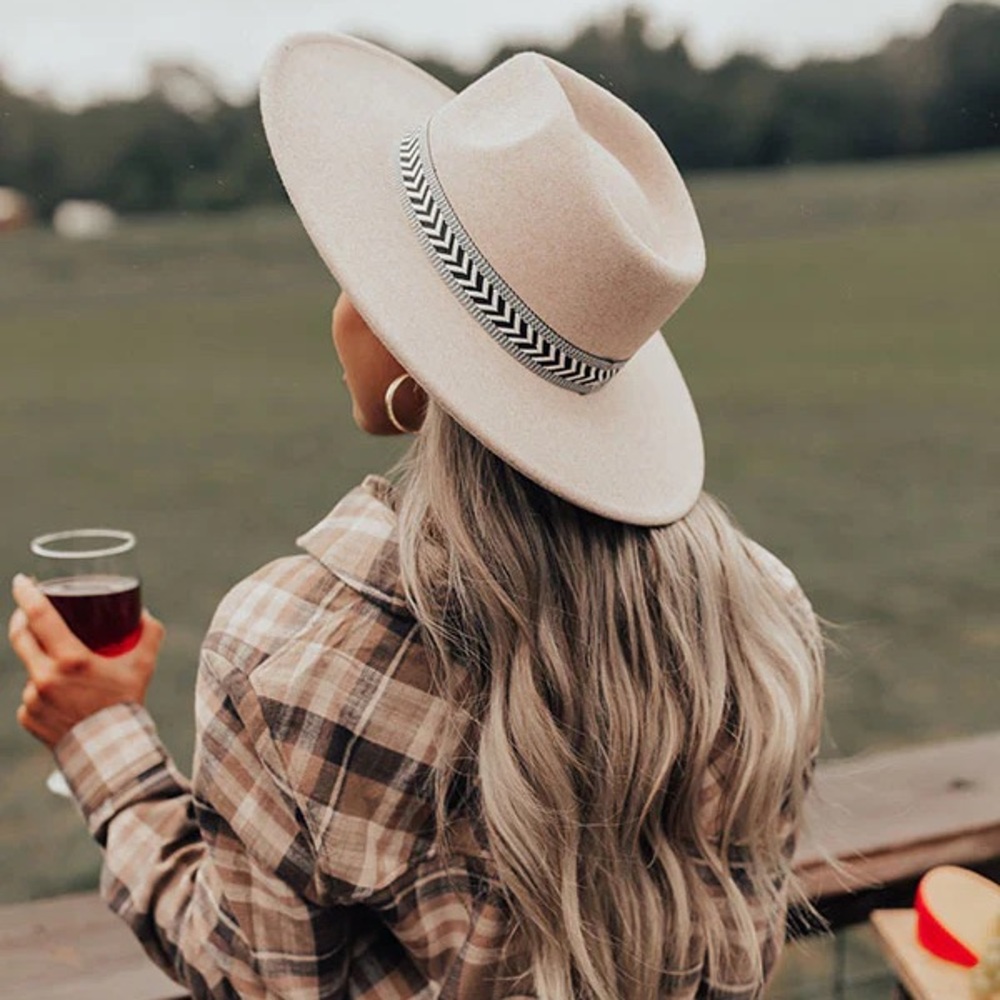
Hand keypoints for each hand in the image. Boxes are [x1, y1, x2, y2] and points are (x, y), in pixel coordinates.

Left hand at [8, 574, 164, 748]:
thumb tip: (143, 613)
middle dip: (21, 618)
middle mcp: (44, 677)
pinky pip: (31, 696)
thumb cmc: (128, 704)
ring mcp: (32, 699)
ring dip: (41, 662)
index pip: (40, 616)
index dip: (27, 594)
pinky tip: (62, 698)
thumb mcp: (143, 665)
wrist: (112, 752)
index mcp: (70, 660)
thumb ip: (149, 633)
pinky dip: (43, 691)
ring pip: (31, 668)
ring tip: (67, 671)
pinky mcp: (27, 718)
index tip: (22, 580)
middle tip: (29, 610)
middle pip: (21, 636)